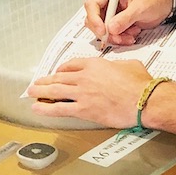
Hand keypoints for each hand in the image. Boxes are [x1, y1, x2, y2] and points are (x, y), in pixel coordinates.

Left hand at [28, 58, 152, 128]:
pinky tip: (37, 109)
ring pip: (55, 91)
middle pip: (59, 77)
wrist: (144, 100)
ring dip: (40, 92)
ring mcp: (82, 93)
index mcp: (95, 65)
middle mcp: (85, 77)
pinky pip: (59, 108)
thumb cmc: (140, 84)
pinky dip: (46, 109)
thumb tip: (116, 68)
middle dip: (45, 81)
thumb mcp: (129, 65)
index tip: (57, 73)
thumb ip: (117, 65)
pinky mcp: (83, 109)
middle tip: (37, 83)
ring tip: (31, 94)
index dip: (61, 70)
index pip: (71, 65)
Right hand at [83, 0, 172, 45]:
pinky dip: (121, 38)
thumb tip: (111, 28)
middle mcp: (108, 2)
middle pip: (94, 20)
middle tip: (118, 37)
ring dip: (116, 37)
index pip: (92, 4)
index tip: (103, 31)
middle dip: (106, 32)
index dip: (94, 19)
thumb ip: (125, 18)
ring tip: (131, 35)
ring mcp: (112, 14)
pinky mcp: (117, 24)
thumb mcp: (140, 7)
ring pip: (103, 30)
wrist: (165, 5)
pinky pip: (112, 35)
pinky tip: (132, 35)